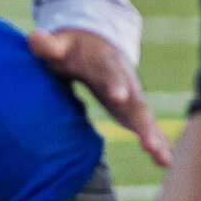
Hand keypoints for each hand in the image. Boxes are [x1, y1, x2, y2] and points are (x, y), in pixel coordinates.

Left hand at [29, 25, 172, 168]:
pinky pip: (148, 126)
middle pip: (136, 102)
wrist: (97, 41)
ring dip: (155, 137)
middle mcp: (125, 80)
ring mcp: (133, 96)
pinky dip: (158, 142)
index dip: (114, 84)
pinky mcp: (134, 109)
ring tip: (163, 160)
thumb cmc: (73, 47)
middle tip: (150, 144)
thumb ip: (49, 45)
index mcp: (105, 62)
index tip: (118, 97)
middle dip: (144, 123)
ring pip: (146, 118)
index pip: (110, 73)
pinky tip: (166, 163)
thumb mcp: (60, 44)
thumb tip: (35, 37)